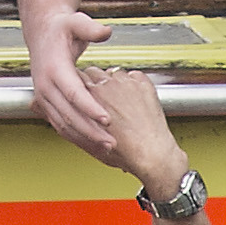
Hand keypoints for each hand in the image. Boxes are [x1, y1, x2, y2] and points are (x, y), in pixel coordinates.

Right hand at [27, 10, 119, 161]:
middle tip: (112, 142)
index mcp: (54, 68)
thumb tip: (105, 32)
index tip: (107, 119)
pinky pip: (60, 124)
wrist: (42, 33)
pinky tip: (92, 144)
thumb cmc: (62, 28)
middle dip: (91, 131)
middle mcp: (45, 86)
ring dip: (84, 138)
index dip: (90, 108)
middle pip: (69, 115)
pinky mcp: (46, 103)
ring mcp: (44, 97)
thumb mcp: (76, 21)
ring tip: (106, 147)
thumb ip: (90, 28)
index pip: (73, 93)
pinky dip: (76, 136)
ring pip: (63, 124)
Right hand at [87, 69, 190, 190]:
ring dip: (114, 83)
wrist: (150, 152)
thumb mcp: (89, 140)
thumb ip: (79, 122)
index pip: (77, 77)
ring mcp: (125, 83)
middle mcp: (106, 85)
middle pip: (94, 72)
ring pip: (114, 73)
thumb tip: (75, 117)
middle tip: (101, 96)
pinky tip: (134, 97)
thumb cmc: (123, 151)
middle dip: (95, 82)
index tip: (82, 91)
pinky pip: (135, 76)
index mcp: (89, 96)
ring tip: (119, 98)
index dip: (79, 86)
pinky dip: (134, 84)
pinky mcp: (143, 84)